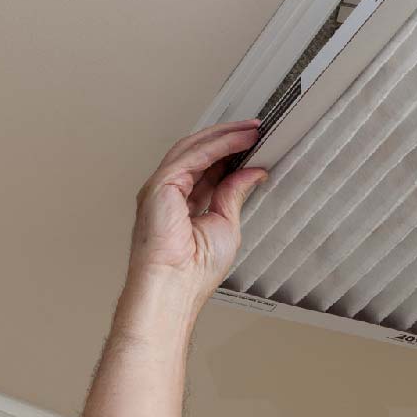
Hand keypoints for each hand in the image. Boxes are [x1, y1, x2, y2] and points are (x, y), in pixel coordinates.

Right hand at [128, 119, 268, 299]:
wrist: (176, 286)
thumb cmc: (194, 270)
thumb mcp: (226, 224)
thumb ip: (235, 193)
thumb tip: (252, 172)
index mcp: (182, 204)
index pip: (207, 168)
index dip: (230, 152)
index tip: (253, 143)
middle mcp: (169, 192)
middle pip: (199, 152)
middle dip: (228, 138)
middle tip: (255, 129)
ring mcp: (161, 187)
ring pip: (194, 148)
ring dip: (225, 136)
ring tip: (251, 130)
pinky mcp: (161, 185)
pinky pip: (192, 155)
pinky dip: (218, 145)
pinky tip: (238, 140)